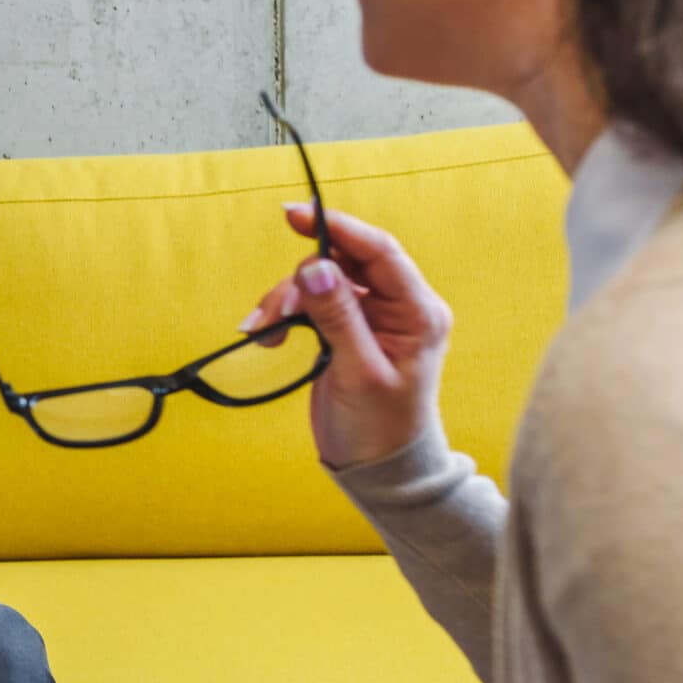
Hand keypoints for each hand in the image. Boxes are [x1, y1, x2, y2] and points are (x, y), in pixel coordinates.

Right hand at [238, 202, 452, 468]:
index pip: (380, 252)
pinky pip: (310, 304)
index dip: (339, 228)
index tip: (295, 214)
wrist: (377, 468)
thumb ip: (338, 316)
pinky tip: (267, 338)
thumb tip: (316, 267)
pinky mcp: (345, 330)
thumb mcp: (358, 371)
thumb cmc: (381, 426)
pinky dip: (284, 316)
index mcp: (418, 313)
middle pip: (343, 263)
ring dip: (285, 301)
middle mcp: (397, 307)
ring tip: (264, 333)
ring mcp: (371, 317)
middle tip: (272, 313)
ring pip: (319, 282)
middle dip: (300, 281)